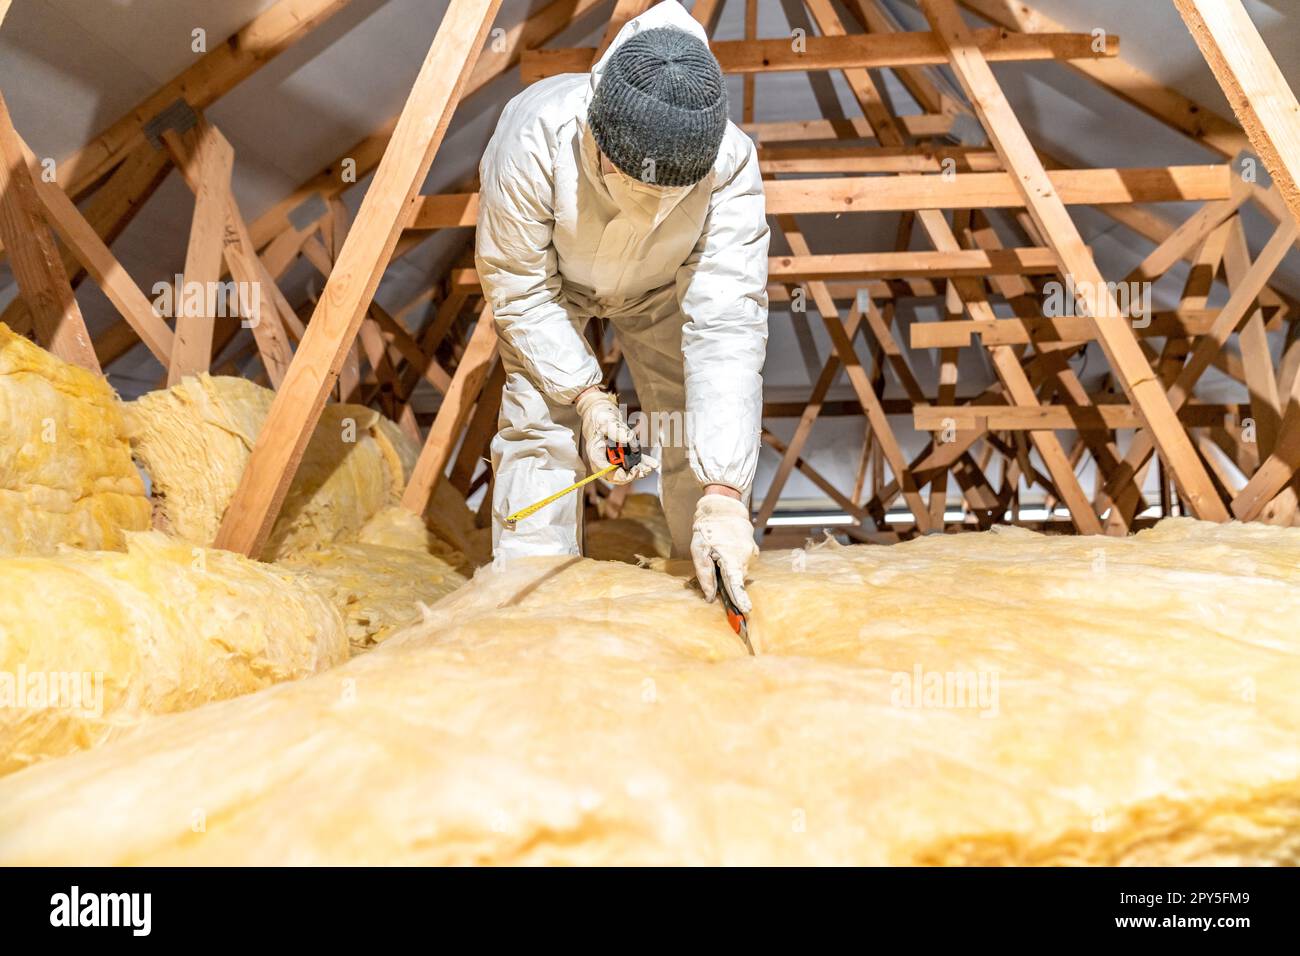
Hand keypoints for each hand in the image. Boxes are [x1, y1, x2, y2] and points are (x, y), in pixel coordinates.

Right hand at [574, 388, 657, 484]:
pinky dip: (643, 462)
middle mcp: (605, 459)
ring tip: (652, 466)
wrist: (600, 411)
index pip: (606, 472)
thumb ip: (616, 430)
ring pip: (627, 469)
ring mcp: (614, 457)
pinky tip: (653, 463)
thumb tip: (629, 439)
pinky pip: (633, 460)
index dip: (620, 475)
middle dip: (633, 473)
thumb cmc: (599, 416)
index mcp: (596, 454)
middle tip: (645, 470)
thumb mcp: (606, 421)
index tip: (633, 472)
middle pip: (618, 473)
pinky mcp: (622, 453)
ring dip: (640, 469)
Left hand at [690, 493, 757, 612]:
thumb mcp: (699, 549)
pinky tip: (725, 550)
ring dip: (729, 569)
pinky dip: (733, 562)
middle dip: (726, 581)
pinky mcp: (753, 549)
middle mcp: (746, 556)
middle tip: (713, 564)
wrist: (723, 505)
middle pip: (736, 578)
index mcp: (732, 557)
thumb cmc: (708, 527)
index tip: (746, 610)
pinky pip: (742, 562)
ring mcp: (751, 552)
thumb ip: (704, 574)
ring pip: (739, 570)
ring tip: (717, 553)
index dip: (740, 598)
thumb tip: (710, 596)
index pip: (736, 583)